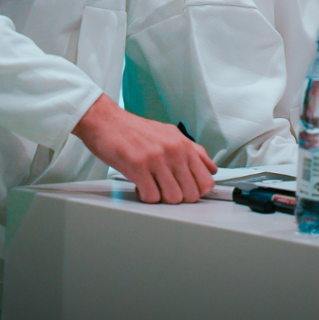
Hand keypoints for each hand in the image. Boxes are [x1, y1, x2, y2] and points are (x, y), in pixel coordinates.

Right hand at [73, 94, 216, 203]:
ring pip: (174, 197)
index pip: (206, 180)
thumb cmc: (136, 130)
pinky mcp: (138, 166)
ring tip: (153, 187)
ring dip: (162, 198)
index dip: (198, 191)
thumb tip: (211, 168)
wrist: (106, 121)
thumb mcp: (170, 134)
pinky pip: (152, 197)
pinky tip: (141, 186)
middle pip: (192, 193)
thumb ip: (193, 151)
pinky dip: (146, 197)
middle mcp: (173, 150)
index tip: (188, 191)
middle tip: (167, 191)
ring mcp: (156, 158)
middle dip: (180, 198)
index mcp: (183, 144)